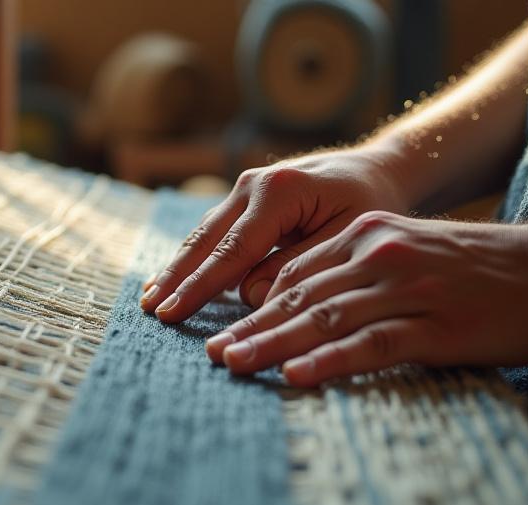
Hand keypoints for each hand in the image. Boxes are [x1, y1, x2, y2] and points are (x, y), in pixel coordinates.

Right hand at [140, 143, 410, 322]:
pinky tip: (170, 279)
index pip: (232, 250)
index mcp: (280, 191)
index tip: (173, 313)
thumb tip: (247, 296)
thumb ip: (296, 268)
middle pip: (206, 240)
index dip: (200, 286)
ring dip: (177, 268)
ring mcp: (245, 187)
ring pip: (203, 235)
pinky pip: (213, 233)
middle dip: (177, 277)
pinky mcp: (244, 198)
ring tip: (149, 300)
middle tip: (149, 311)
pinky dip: (192, 257)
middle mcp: (254, 184)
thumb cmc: (370, 205)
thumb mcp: (346, 239)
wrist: (378, 169)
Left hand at [205, 211, 527, 385]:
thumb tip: (302, 302)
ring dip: (273, 344)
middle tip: (212, 354)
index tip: (223, 329)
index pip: (294, 272)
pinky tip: (296, 375)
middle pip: (298, 296)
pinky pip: (371, 345)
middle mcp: (378, 256)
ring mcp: (405, 290)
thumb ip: (356, 269)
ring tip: (234, 365)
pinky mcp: (434, 326)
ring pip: (323, 319)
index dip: (254, 303)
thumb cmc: (474, 267)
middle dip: (250, 327)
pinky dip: (329, 360)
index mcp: (366, 236)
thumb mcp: (407, 249)